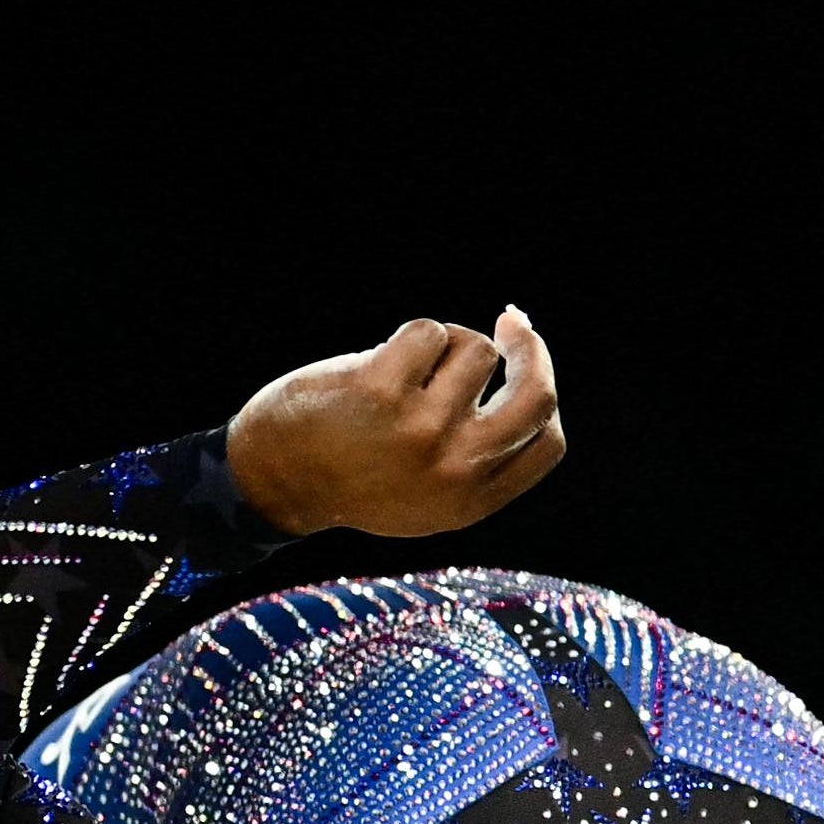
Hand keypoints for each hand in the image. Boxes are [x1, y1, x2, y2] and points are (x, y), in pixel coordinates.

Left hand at [223, 307, 564, 538]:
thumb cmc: (354, 477)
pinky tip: (378, 363)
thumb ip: (479, 459)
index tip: (528, 369)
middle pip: (535, 395)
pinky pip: (428, 331)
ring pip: (475, 350)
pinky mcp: (382, 390)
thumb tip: (530, 375)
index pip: (547, 443)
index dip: (546, 398)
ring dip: (445, 344)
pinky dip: (408, 336)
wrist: (276, 480)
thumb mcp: (428, 495)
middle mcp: (454, 470)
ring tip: (405, 368)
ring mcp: (420, 429)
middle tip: (512, 322)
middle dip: (531, 348)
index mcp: (471, 501)